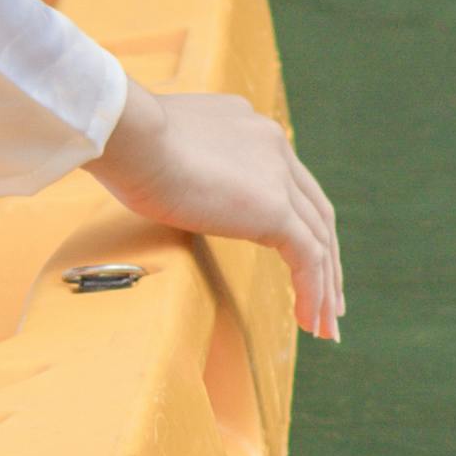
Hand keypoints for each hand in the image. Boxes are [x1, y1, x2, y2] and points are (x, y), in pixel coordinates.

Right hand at [87, 86, 343, 338]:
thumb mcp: (165, 150)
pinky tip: (308, 322)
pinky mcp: (273, 208)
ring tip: (323, 327)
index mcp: (249, 129)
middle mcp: (273, 146)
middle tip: (328, 300)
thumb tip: (166, 183)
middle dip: (326, 259)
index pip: (288, 182)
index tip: (295, 257)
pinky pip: (307, 258)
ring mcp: (277, 175)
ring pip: (319, 239)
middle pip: (316, 212)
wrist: (130, 134)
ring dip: (325, 287)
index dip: (298, 223)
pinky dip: (313, 293)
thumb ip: (183, 164)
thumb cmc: (126, 143)